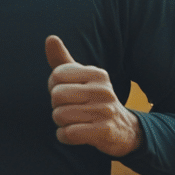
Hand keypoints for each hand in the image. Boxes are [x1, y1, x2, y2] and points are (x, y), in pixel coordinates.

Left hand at [45, 35, 141, 156]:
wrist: (124, 129)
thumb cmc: (94, 100)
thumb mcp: (82, 78)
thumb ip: (63, 60)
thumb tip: (50, 38)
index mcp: (97, 73)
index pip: (57, 75)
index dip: (54, 86)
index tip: (66, 93)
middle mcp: (103, 89)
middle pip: (56, 96)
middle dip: (56, 106)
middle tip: (70, 110)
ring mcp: (105, 110)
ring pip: (60, 116)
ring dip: (61, 123)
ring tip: (74, 122)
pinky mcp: (104, 131)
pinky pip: (69, 133)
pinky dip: (64, 136)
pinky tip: (74, 134)